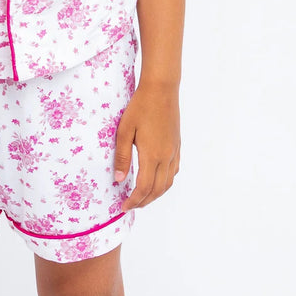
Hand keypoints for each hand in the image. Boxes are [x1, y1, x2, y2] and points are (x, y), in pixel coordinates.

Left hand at [113, 84, 180, 211]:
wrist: (161, 89)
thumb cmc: (140, 106)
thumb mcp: (125, 130)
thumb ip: (122, 156)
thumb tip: (119, 179)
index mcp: (152, 155)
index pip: (143, 188)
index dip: (133, 201)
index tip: (123, 206)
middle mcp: (166, 157)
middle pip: (157, 190)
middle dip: (143, 202)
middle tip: (130, 205)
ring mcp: (174, 152)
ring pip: (167, 183)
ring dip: (155, 194)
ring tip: (142, 197)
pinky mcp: (177, 145)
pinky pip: (173, 171)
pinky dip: (165, 182)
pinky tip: (156, 180)